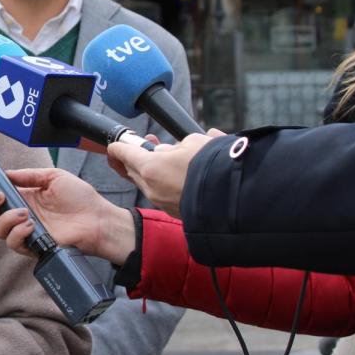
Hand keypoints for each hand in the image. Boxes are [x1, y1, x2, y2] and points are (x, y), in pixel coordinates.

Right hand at [0, 168, 134, 263]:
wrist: (98, 218)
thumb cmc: (80, 197)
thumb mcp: (53, 177)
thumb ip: (29, 175)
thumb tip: (6, 174)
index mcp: (23, 197)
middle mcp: (20, 215)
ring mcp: (26, 232)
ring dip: (6, 220)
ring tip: (25, 213)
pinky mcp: (34, 246)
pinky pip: (14, 244)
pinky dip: (18, 234)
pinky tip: (30, 225)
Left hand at [107, 129, 224, 216]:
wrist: (237, 201)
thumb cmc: (215, 167)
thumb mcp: (195, 143)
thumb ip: (177, 145)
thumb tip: (172, 150)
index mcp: (149, 167)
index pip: (122, 153)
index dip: (119, 144)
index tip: (118, 142)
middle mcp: (150, 187)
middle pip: (132, 168)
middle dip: (138, 156)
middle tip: (152, 145)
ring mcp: (161, 202)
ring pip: (147, 182)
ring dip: (153, 170)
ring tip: (173, 159)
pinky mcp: (173, 212)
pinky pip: (161, 193)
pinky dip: (165, 184)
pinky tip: (182, 176)